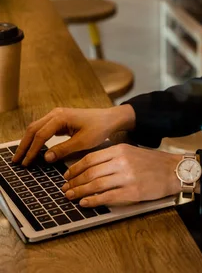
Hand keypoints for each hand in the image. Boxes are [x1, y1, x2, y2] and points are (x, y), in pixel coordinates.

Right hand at [12, 105, 135, 166]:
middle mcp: (56, 113)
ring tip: (22, 156)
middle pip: (33, 129)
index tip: (26, 163)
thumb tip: (45, 158)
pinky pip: (43, 128)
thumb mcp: (82, 142)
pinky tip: (34, 149)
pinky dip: (36, 138)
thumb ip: (63, 150)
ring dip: (28, 141)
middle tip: (17, 161)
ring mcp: (57, 115)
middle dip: (24, 145)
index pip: (40, 135)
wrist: (110, 119)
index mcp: (61, 117)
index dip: (32, 150)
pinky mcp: (60, 119)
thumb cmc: (99, 128)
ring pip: (36, 128)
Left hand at [60, 143, 181, 207]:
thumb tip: (89, 167)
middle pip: (90, 172)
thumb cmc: (152, 162)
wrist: (173, 171)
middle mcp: (122, 162)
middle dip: (74, 182)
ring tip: (71, 196)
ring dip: (80, 192)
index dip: (75, 168)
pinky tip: (85, 203)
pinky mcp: (132, 193)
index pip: (90, 158)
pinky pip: (107, 197)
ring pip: (95, 185)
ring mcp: (127, 177)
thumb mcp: (131, 152)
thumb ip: (112, 157)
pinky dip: (93, 201)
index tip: (67, 175)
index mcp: (120, 150)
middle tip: (65, 189)